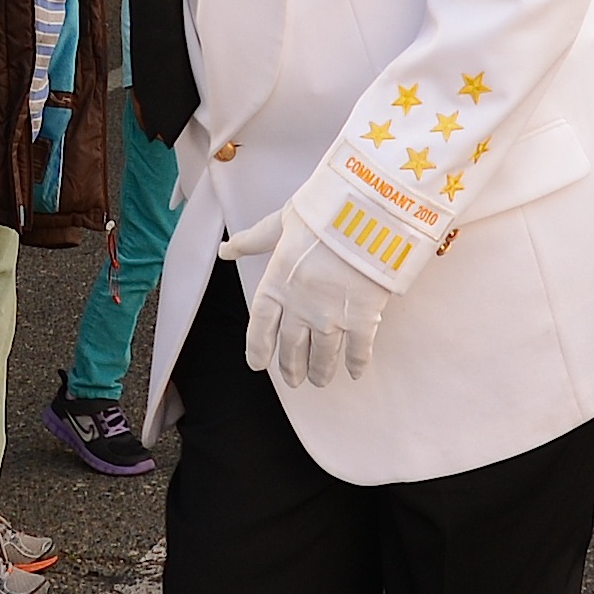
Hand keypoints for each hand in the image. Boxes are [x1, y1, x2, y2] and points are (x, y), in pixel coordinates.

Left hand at [219, 207, 392, 387]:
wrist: (366, 216)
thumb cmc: (323, 213)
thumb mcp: (281, 223)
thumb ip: (254, 241)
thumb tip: (226, 249)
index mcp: (276, 284)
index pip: (259, 326)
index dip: (257, 348)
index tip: (258, 363)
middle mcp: (299, 307)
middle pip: (291, 347)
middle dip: (291, 367)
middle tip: (294, 379)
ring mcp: (331, 316)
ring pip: (323, 355)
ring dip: (320, 371)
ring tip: (320, 380)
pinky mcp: (363, 318)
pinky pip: (357, 350)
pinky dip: (356, 363)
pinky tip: (354, 372)